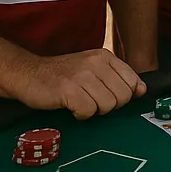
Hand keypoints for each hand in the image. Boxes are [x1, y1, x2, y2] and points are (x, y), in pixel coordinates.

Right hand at [14, 48, 146, 119]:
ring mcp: (82, 75)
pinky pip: (88, 111)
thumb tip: (142, 90)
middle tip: (92, 102)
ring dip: (94, 110)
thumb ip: (117, 77)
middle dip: (110, 105)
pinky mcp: (68, 89)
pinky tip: (71, 107)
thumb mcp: (92, 68)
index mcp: (105, 57)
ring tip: (80, 103)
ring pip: (108, 105)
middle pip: (123, 96)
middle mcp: (96, 63)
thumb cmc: (62, 75)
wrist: (28, 73)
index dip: (125, 96)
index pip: (133, 81)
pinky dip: (80, 114)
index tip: (110, 97)